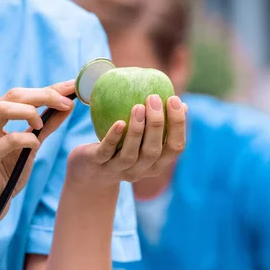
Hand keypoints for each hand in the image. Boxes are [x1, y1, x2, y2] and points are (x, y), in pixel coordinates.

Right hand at [0, 81, 75, 217]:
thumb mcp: (30, 144)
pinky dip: (28, 139)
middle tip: (67, 102)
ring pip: (4, 109)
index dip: (48, 88)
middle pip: (12, 95)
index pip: (19, 93)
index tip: (72, 87)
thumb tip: (68, 104)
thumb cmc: (7, 172)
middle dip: (44, 95)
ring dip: (30, 112)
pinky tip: (35, 146)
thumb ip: (46, 124)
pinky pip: (9, 139)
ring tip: (42, 126)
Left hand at [67, 95, 186, 186]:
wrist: (90, 170)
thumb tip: (179, 103)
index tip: (174, 99)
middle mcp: (140, 170)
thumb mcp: (142, 139)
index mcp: (155, 164)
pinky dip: (114, 137)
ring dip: (137, 130)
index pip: (175, 148)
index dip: (178, 125)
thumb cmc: (122, 148)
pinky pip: (107, 151)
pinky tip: (119, 123)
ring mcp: (118, 170)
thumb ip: (158, 125)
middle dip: (157, 124)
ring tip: (138, 107)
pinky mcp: (98, 164)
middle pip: (153, 152)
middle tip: (154, 98)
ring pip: (131, 154)